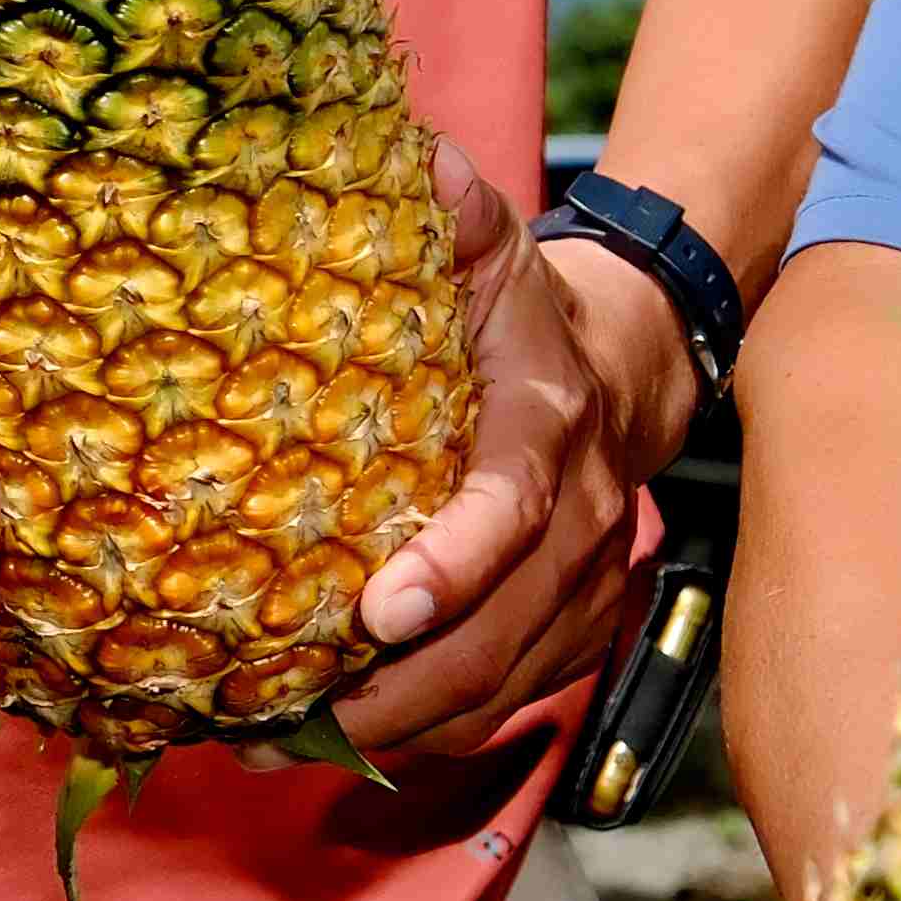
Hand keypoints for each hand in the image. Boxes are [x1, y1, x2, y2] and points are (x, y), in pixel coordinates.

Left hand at [296, 144, 687, 764]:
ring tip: (275, 743)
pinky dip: (430, 736)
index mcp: (546, 428)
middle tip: (280, 717)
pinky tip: (338, 741)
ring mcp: (584, 589)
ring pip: (500, 689)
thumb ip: (453, 206)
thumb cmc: (521, 310)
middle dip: (396, 690)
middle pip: (499, 636)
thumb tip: (416, 157)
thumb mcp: (489, 244)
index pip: (510, 510)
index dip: (453, 564)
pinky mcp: (575, 633)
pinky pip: (508, 705)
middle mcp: (579, 521)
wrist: (626, 366)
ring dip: (396, 730)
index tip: (382, 609)